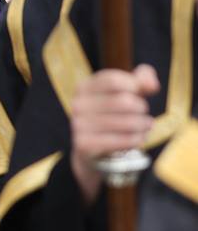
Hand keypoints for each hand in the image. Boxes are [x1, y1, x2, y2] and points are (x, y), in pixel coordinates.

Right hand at [70, 65, 159, 203]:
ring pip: (127, 122)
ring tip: (145, 126)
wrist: (93, 150)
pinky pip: (123, 140)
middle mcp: (78, 104)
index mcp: (84, 87)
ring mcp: (79, 124)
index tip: (140, 93)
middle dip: (142, 108)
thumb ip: (140, 80)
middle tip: (144, 114)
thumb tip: (151, 85)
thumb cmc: (114, 115)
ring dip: (143, 125)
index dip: (134, 85)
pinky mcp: (85, 144)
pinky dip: (137, 139)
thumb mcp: (126, 93)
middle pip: (124, 101)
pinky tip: (138, 138)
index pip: (113, 80)